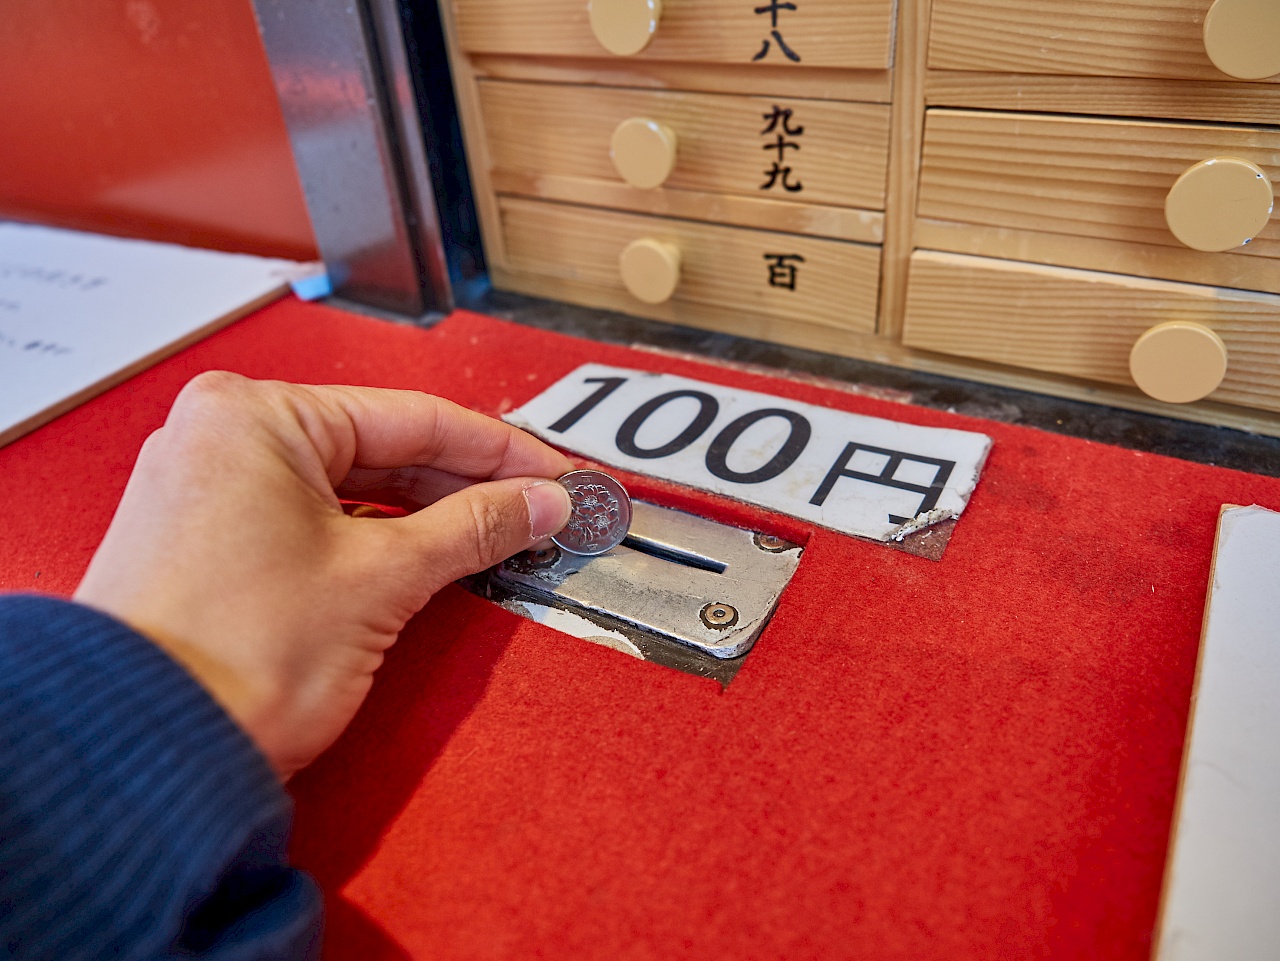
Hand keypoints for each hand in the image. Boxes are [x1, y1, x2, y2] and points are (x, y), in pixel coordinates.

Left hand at [74, 372, 573, 777]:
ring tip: (497, 533)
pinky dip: (378, 535)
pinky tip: (430, 552)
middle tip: (537, 508)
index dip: (500, 451)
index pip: (414, 417)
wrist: (142, 758)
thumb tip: (537, 502)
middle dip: (467, 484)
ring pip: (352, 485)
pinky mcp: (212, 540)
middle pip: (382, 447)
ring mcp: (212, 488)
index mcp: (255, 415)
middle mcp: (224, 436)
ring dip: (426, 512)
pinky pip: (317, 518)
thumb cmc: (231, 661)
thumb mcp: (382, 577)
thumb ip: (474, 527)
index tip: (552, 475)